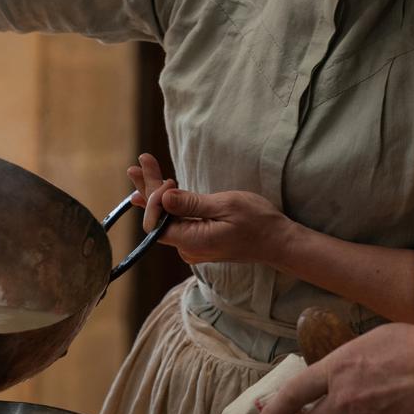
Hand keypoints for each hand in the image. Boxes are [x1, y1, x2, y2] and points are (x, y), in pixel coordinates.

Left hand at [127, 153, 294, 265]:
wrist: (277, 242)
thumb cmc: (258, 222)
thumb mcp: (226, 206)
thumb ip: (192, 204)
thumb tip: (163, 197)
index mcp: (193, 241)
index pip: (157, 222)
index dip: (154, 198)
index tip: (168, 178)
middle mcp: (188, 248)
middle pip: (158, 219)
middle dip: (148, 190)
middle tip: (137, 165)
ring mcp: (193, 246)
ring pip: (166, 219)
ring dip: (155, 195)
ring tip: (140, 172)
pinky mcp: (199, 240)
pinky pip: (177, 222)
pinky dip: (167, 205)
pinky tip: (152, 194)